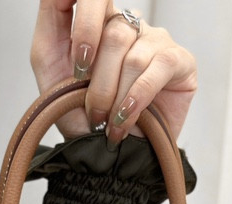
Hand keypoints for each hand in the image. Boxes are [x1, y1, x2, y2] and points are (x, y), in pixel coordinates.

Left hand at [30, 1, 196, 146]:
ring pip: (133, 55)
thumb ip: (53, 18)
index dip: (86, 22)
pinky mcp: (181, 62)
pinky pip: (159, 67)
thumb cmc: (78, 115)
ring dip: (116, 98)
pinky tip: (127, 119)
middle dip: (98, 82)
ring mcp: (157, 41)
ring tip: (110, 123)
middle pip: (113, 33)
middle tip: (93, 112)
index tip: (77, 60)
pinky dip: (137, 98)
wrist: (104, 158)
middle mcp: (129, 25)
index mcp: (98, 21)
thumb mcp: (50, 63)